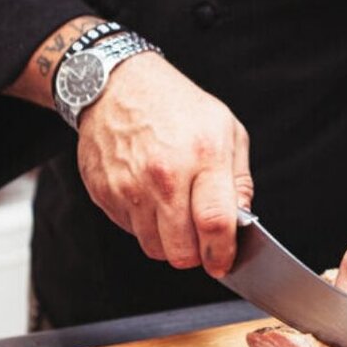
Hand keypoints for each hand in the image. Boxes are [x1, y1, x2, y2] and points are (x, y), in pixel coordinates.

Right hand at [75, 52, 252, 277]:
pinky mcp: (105, 193)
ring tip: (173, 210)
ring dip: (168, 242)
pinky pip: (129, 231)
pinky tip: (149, 196)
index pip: (215, 223)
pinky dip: (143, 225)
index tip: (223, 261)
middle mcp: (164, 174)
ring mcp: (130, 186)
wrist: (120, 85)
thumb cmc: (177, 105)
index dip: (221, 253)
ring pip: (153, 248)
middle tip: (199, 240)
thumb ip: (239, 180)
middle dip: (195, 254)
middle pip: (181, 250)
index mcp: (203, 155)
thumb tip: (241, 221)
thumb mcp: (227, 128)